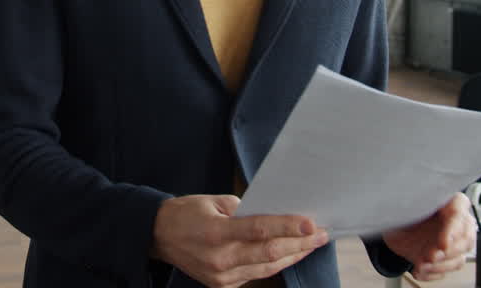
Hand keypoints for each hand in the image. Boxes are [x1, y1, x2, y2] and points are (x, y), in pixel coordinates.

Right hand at [152, 194, 329, 287]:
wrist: (158, 236)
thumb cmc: (187, 213)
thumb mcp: (213, 201)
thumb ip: (244, 210)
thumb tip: (274, 215)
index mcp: (216, 233)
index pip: (260, 230)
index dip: (288, 227)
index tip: (311, 223)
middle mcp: (220, 258)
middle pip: (269, 253)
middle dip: (300, 243)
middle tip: (321, 233)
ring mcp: (221, 276)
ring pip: (267, 268)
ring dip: (293, 256)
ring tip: (312, 244)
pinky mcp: (222, 286)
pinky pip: (256, 275)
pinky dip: (274, 265)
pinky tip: (289, 255)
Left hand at [382, 193, 475, 281]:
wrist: (392, 230)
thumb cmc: (402, 212)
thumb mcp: (405, 206)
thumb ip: (415, 205)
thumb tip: (417, 206)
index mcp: (448, 202)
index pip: (459, 210)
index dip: (454, 229)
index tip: (443, 244)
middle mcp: (456, 222)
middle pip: (466, 239)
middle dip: (448, 252)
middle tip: (430, 257)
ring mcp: (453, 243)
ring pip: (458, 259)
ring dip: (439, 265)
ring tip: (420, 265)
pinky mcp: (446, 259)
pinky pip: (445, 271)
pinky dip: (431, 273)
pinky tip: (418, 270)